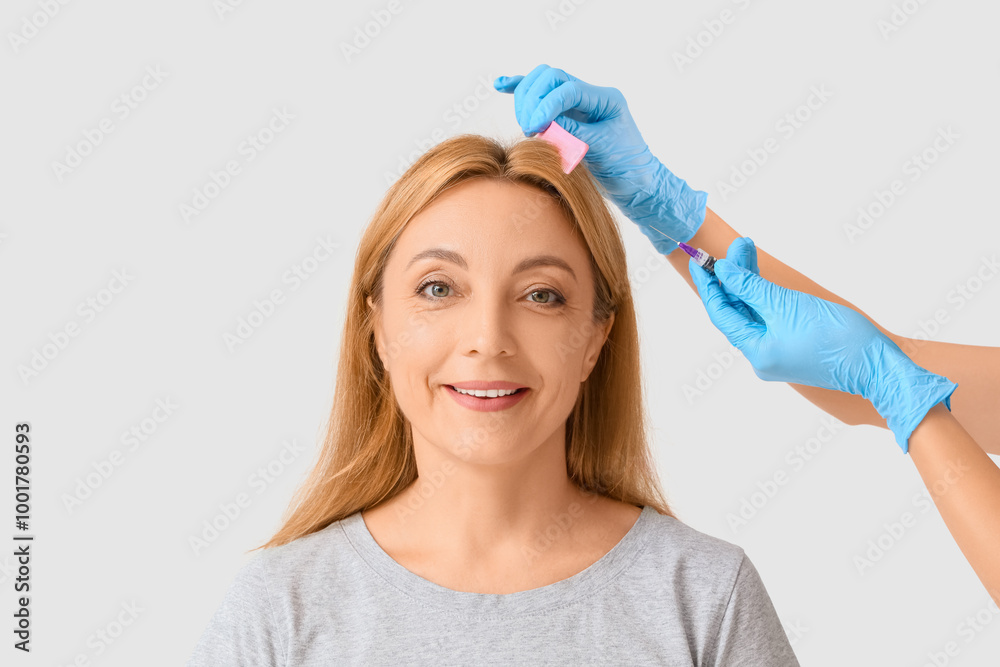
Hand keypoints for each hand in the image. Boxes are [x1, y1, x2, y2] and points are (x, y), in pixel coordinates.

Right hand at [493, 64, 707, 252]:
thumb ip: (572, 134)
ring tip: (527, 126)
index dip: (546, 105)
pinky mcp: (566, 116)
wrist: (638, 186)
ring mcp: (578, 104)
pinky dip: (521, 90)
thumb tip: (542, 123)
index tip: (533, 129)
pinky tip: (502, 84)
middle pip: (551, 77)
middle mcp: (591, 96)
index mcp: (606, 99)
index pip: (567, 89)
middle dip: (533, 99)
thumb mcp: (600, 152)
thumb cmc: (627, 172)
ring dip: (527, 99)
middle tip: (530, 129)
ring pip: (543, 83)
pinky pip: (541, 96)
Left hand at [689, 237, 957, 452]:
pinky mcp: (791, 344)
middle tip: (735, 245)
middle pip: (736, 310)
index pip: (720, 313)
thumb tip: (723, 271)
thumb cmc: (834, 336)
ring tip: (747, 247)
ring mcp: (776, 351)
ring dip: (749, 280)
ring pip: (752, 310)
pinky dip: (763, 293)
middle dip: (733, 275)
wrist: (876, 363)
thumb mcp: (786, 305)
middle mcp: (760, 355)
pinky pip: (768, 315)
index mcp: (755, 351)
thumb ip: (751, 287)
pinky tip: (759, 273)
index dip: (709, 284)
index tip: (699, 259)